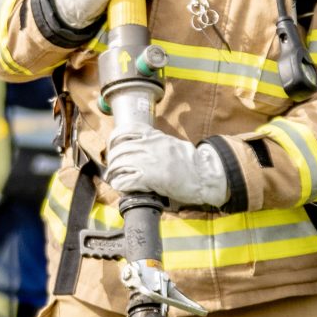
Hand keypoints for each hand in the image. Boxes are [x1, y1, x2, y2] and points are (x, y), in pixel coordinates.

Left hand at [104, 129, 227, 209]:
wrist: (204, 175)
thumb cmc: (191, 162)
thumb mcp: (172, 144)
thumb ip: (157, 142)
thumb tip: (144, 145)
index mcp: (155, 136)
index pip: (126, 130)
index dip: (114, 139)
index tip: (113, 147)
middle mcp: (149, 146)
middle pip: (119, 149)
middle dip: (112, 160)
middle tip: (113, 169)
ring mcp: (149, 161)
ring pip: (119, 164)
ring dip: (114, 173)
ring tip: (115, 179)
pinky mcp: (150, 178)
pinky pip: (126, 180)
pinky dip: (120, 184)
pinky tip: (121, 187)